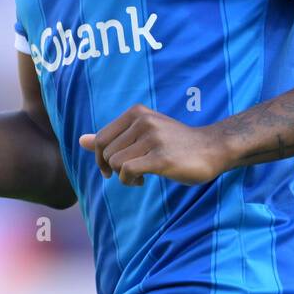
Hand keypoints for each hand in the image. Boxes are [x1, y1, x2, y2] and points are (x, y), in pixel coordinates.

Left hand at [78, 105, 229, 186]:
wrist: (212, 148)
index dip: (101, 158)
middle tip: (131, 174)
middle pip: (106, 153)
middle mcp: (143, 121)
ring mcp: (153, 138)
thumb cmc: (176, 143)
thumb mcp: (143, 135)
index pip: (101, 139)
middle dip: (114, 168)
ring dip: (124, 177)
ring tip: (140, 176)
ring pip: (116, 163)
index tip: (112, 168)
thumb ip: (113, 137)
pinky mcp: (161, 156)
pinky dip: (130, 181)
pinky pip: (128, 171)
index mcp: (136, 112)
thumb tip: (81, 141)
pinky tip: (143, 181)